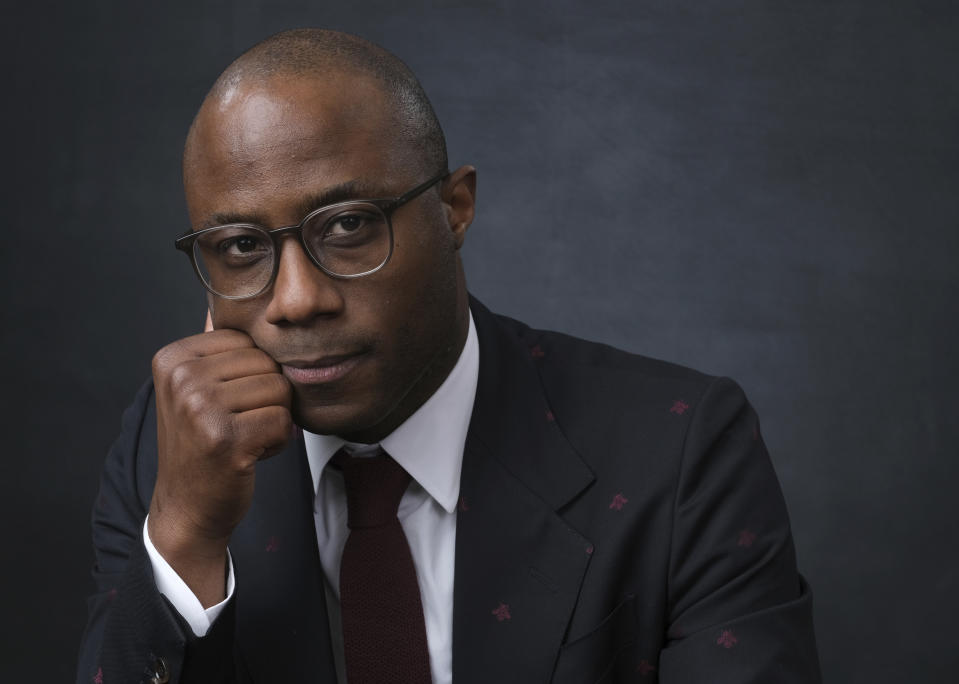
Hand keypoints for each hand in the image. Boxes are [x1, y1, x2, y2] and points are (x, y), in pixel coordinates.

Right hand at [148, 328, 291, 605]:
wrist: (187, 508)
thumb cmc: (202, 447)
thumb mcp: (194, 390)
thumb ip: (212, 349)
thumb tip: (219, 301)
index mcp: (173, 357)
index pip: (249, 342)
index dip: (252, 376)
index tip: (225, 405)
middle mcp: (181, 377)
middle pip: (268, 364)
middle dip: (267, 399)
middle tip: (237, 426)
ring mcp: (199, 407)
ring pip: (280, 391)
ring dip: (272, 421)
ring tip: (242, 439)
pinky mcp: (223, 438)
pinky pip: (282, 421)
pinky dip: (276, 442)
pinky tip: (248, 455)